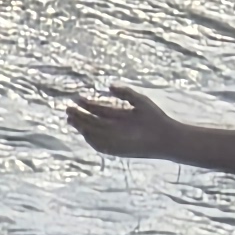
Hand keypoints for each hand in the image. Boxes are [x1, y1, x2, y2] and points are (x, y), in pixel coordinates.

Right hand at [63, 85, 177, 157]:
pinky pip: (100, 145)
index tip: (77, 98)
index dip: (88, 104)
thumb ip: (125, 93)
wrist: (165, 137)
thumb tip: (108, 86)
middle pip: (94, 121)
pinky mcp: (116, 149)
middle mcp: (116, 127)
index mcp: (121, 115)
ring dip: (82, 126)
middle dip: (80, 115)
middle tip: (68, 109)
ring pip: (94, 132)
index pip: (100, 109)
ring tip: (71, 118)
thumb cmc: (155, 118)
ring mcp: (115, 138)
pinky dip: (91, 139)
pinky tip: (83, 132)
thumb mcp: (139, 101)